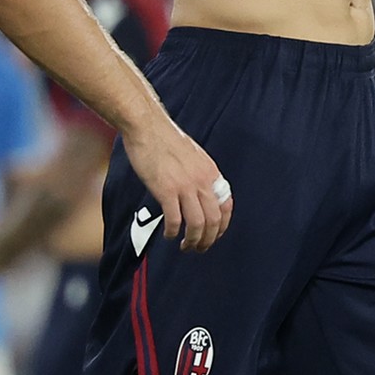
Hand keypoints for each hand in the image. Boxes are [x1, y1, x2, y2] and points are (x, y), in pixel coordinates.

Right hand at [120, 118, 231, 252]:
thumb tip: (201, 194)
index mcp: (210, 172)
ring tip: (184, 246)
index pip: (226, 207)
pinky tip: (168, 234)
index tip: (213, 236)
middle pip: (214, 221)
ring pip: (197, 224)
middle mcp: (202, 180)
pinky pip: (175, 220)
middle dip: (207, 240)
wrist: (147, 126)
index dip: (222, 227)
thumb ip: (200, 175)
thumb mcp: (194, 156)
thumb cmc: (166, 139)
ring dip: (192, 241)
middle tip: (198, 248)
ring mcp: (185, 185)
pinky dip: (172, 232)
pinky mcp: (166, 189)